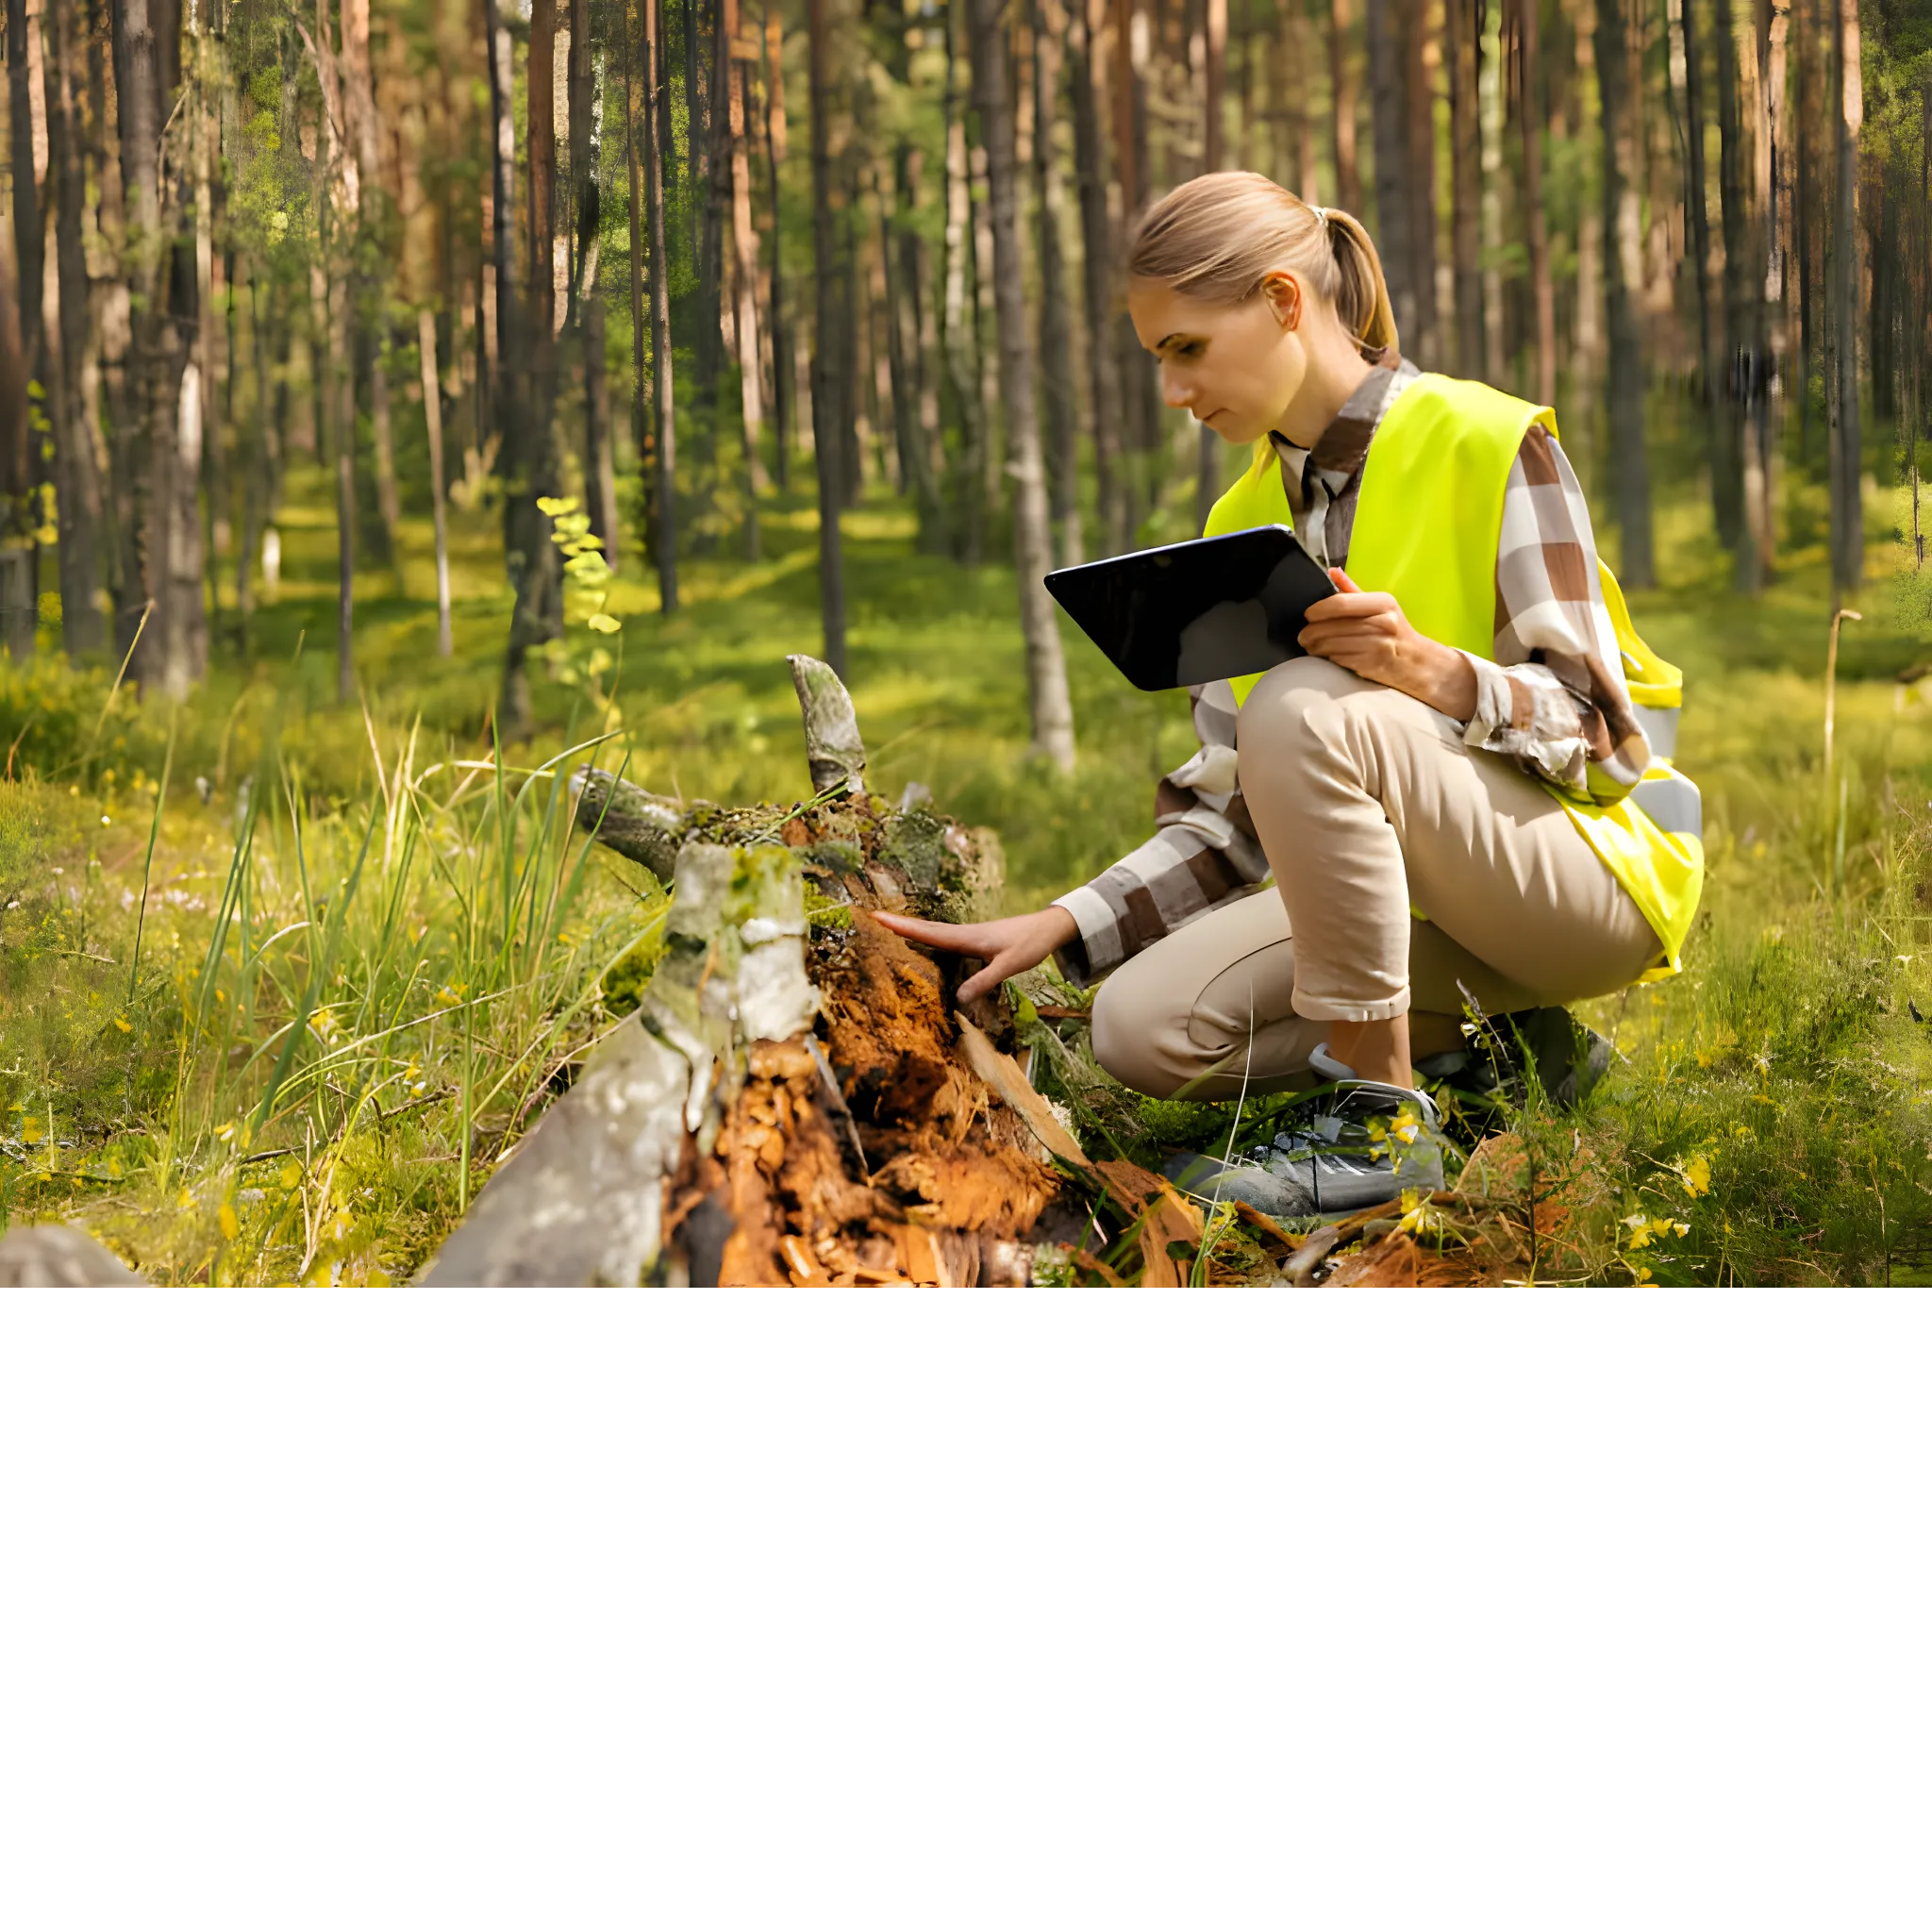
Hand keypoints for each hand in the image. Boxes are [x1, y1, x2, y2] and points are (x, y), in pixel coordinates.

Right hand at [872, 905, 1078, 1003]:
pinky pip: (944, 937)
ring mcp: (968, 935)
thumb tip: (958, 999)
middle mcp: (964, 933)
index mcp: (967, 937)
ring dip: (911, 928)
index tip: (879, 918)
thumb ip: (985, 981)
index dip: (904, 927)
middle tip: (873, 917)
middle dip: (899, 923)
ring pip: (933, 931)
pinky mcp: (974, 939)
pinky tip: (923, 939)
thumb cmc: (1029, 944)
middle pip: (925, 928)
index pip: (929, 932)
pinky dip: (927, 935)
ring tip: (888, 926)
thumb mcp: (1008, 965)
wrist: (1047, 928)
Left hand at [1299, 567, 1476, 721]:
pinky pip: (1337, 659)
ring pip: (1330, 645)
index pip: (1340, 603)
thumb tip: (1333, 572)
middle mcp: (1381, 622)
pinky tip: (1327, 655)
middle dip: (1310, 632)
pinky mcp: (1371, 665)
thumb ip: (1353, 591)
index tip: (1308, 615)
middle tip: (1304, 635)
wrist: (1417, 662)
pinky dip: (1327, 658)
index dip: (1317, 610)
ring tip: (1312, 645)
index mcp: (1383, 603)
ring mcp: (1376, 645)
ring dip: (1315, 647)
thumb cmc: (1395, 632)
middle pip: (1330, 626)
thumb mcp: (1380, 607)